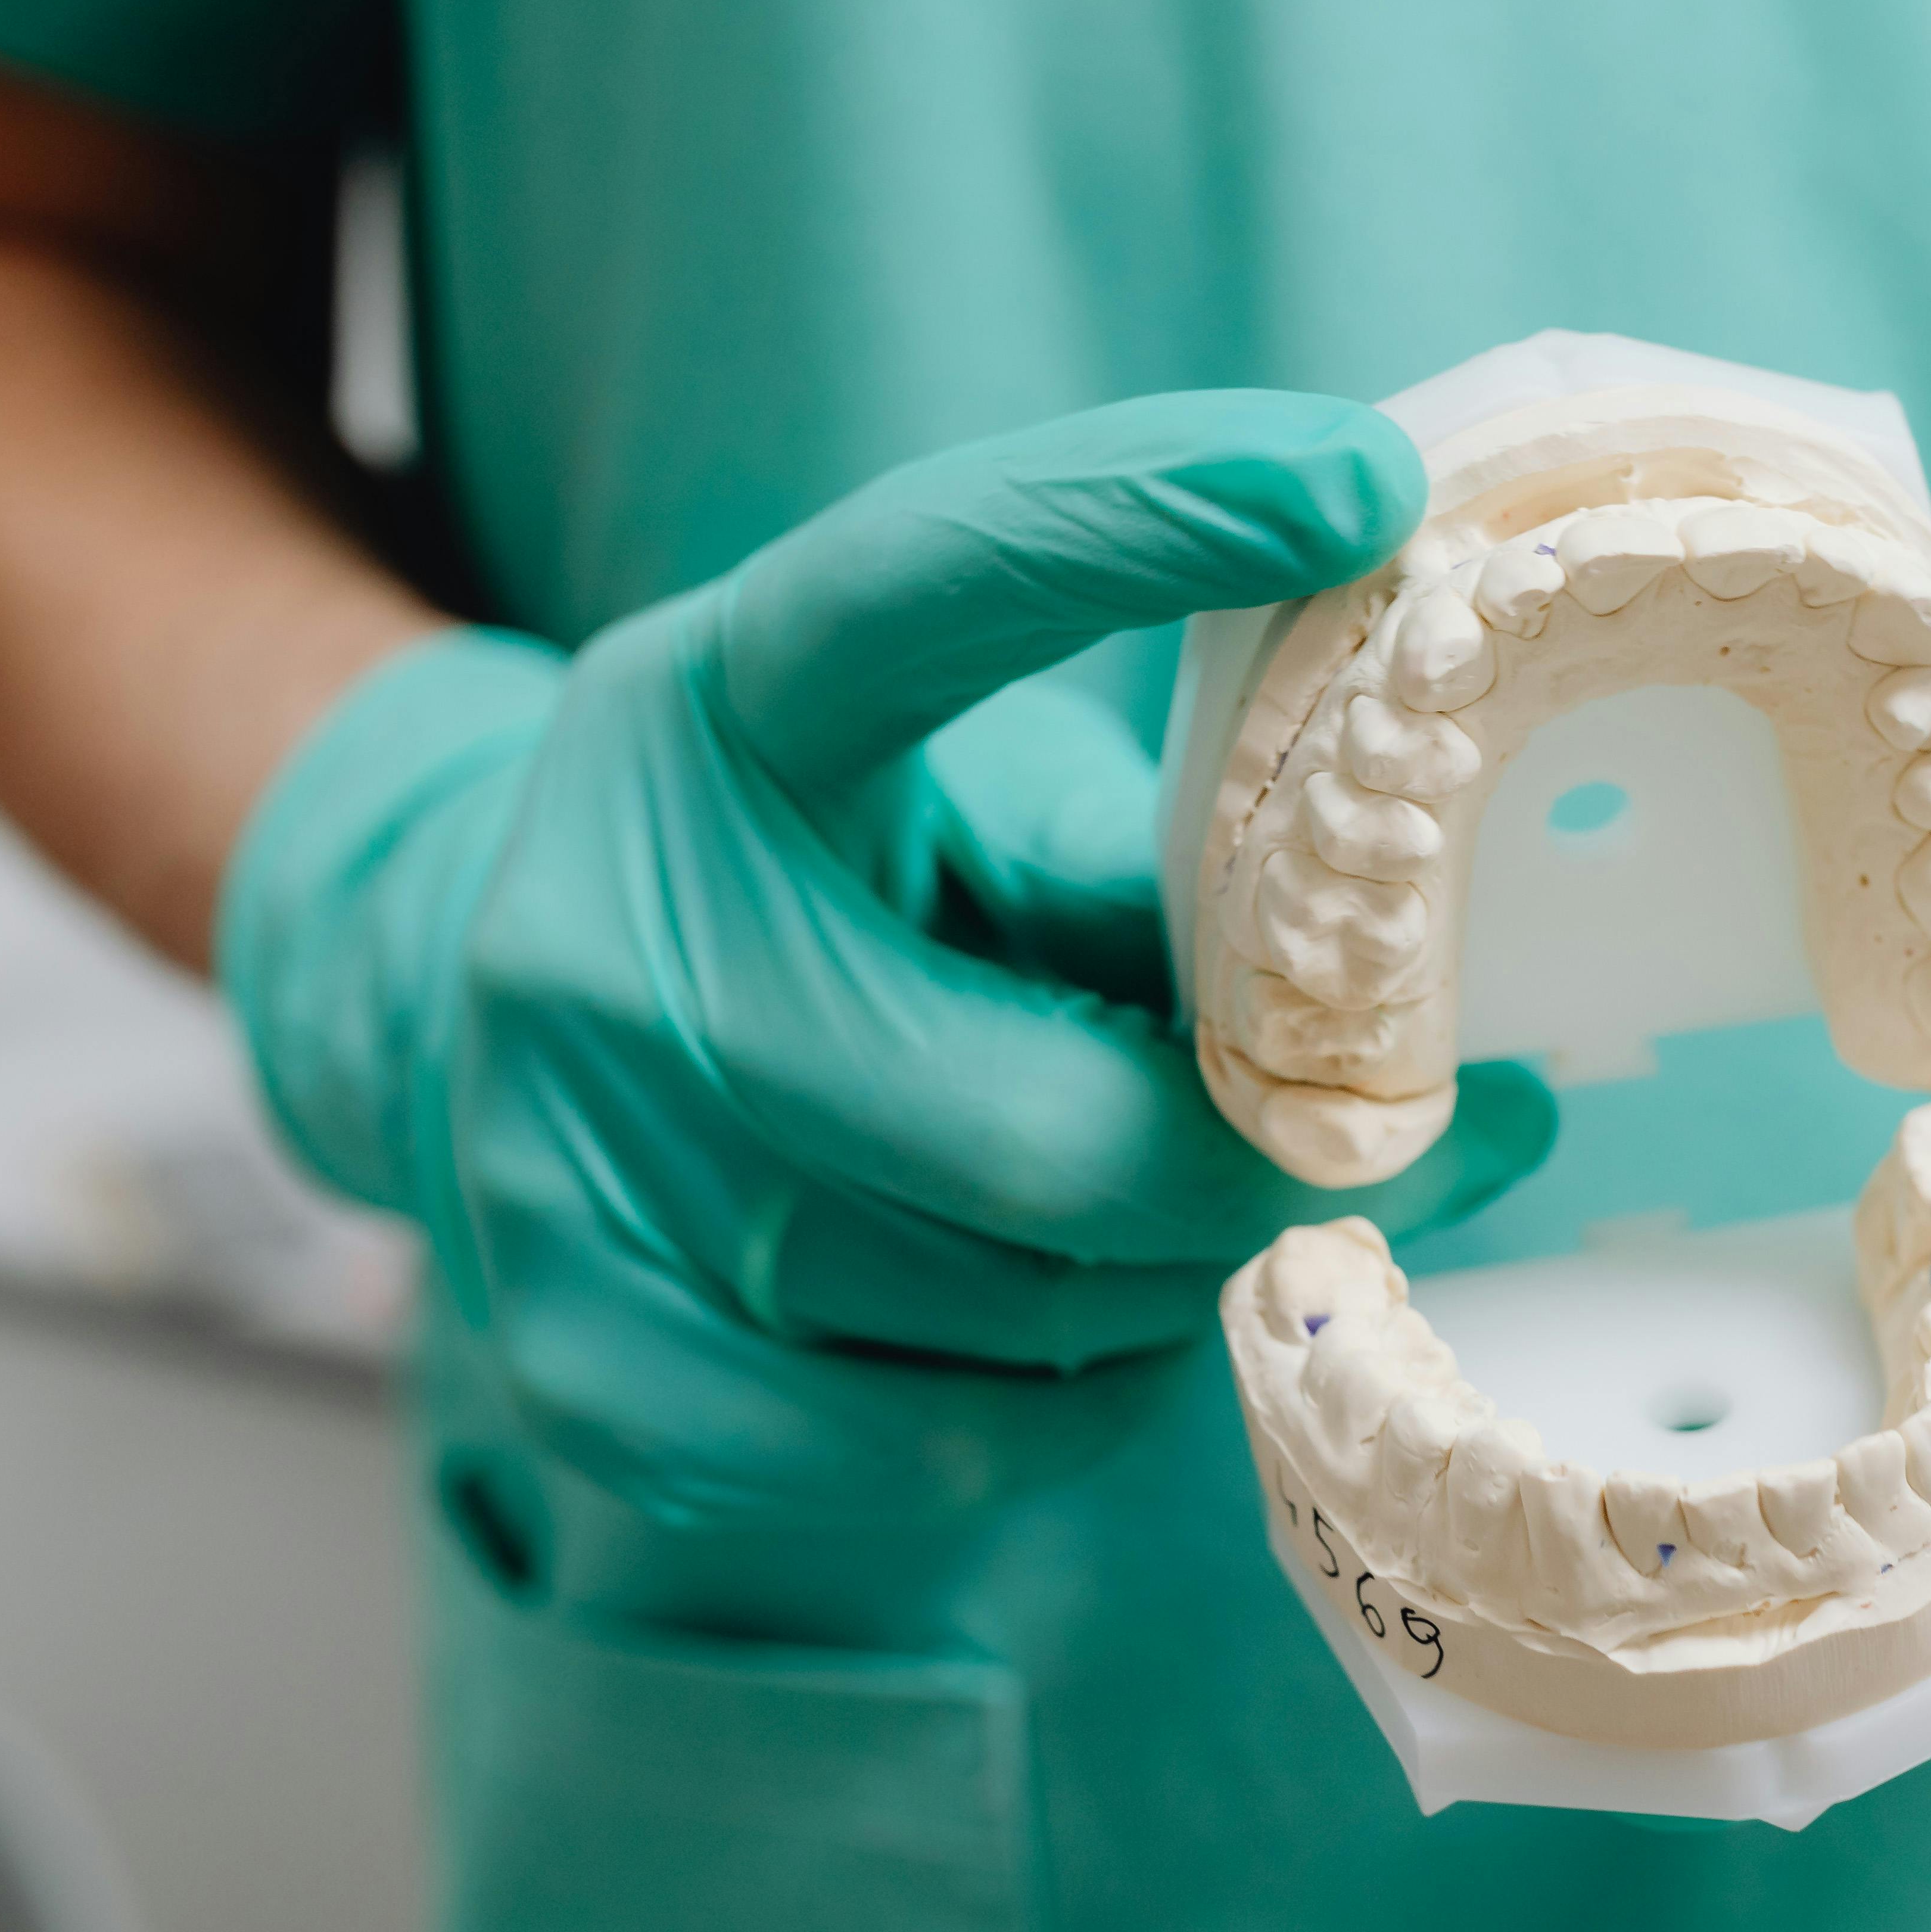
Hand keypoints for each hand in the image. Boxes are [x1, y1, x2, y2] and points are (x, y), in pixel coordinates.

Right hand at [219, 394, 1555, 1644]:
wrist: (477, 1006)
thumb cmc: (820, 888)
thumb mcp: (951, 796)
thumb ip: (1148, 843)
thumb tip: (1418, 946)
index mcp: (705, 715)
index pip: (920, 586)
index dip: (1139, 518)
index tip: (1360, 480)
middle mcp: (599, 936)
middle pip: (1047, 1129)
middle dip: (1285, 1162)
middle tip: (1453, 1135)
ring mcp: (565, 1172)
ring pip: (1022, 1314)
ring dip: (1172, 1275)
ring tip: (1190, 1203)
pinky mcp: (579, 1367)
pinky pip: (940, 1451)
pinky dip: (1060, 1406)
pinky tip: (1065, 1317)